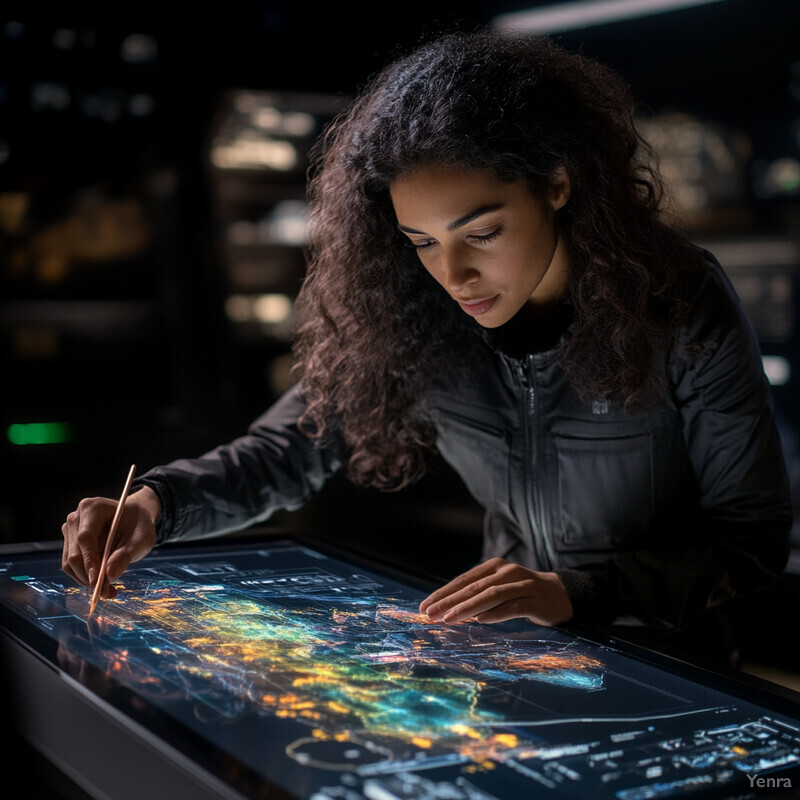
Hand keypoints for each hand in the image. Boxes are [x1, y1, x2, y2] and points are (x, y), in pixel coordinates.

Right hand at [61, 486, 159, 599]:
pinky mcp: (70, 544)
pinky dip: (86, 578)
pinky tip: (104, 584)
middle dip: (89, 577)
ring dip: (87, 581)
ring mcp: (70, 531)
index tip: (97, 582)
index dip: (90, 561)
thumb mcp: (141, 539)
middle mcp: (76, 518)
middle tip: (108, 593)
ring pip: (70, 564)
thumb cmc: (138, 525)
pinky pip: (72, 566)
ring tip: (110, 591)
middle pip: (74, 554)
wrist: (135, 519)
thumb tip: (109, 575)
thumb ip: (125, 555)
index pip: (85, 538)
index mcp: (92, 508)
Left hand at [419, 557, 573, 626]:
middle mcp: (506, 572)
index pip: (463, 580)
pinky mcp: (535, 600)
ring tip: (449, 619)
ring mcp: (522, 584)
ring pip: (490, 595)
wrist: (560, 595)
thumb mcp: (498, 589)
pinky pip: (512, 606)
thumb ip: (477, 596)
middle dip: (449, 601)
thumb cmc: (522, 594)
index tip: (425, 606)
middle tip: (430, 614)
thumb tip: (447, 610)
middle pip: (473, 587)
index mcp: (494, 567)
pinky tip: (480, 621)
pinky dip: (495, 614)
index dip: (443, 593)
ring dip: (467, 608)